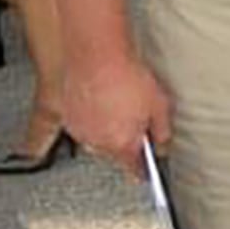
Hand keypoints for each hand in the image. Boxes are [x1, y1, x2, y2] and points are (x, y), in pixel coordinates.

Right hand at [64, 53, 173, 179]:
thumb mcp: (159, 104)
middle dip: (124, 139)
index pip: (134, 168)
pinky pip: (82, 125)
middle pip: (115, 152)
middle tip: (133, 116)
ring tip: (116, 102)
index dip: (142, 169)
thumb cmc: (127, 77)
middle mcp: (98, 144)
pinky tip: (100, 98)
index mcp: (122, 144)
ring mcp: (80, 132)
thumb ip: (162, 131)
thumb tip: (163, 146)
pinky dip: (91, 117)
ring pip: (97, 139)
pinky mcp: (66, 118)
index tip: (146, 171)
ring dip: (106, 128)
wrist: (96, 58)